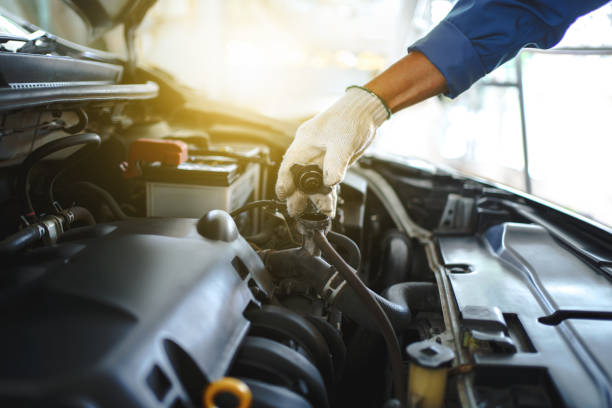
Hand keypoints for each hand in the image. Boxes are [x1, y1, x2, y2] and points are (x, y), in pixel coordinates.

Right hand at [275, 86, 388, 216]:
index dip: (284, 182)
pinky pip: (326, 181)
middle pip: (299, 177)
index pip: (289, 165)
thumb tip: (330, 182)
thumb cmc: (350, 118)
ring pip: (314, 182)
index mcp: (305, 142)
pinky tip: (330, 205)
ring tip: (323, 212)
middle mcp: (310, 151)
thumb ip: (336, 164)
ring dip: (317, 197)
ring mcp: (321, 157)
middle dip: (298, 195)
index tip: (283, 196)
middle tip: (297, 212)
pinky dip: (328, 193)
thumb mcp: (343, 142)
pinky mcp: (332, 162)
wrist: (365, 111)